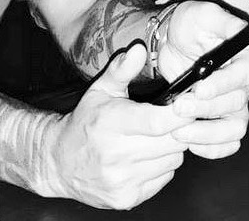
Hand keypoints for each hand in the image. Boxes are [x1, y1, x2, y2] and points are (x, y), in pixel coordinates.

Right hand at [35, 42, 191, 208]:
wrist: (59, 163)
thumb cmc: (85, 121)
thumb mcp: (101, 89)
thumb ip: (122, 68)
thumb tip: (139, 49)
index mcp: (111, 123)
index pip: (157, 122)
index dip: (179, 113)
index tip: (190, 103)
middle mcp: (116, 155)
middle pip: (172, 142)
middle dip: (179, 128)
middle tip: (174, 118)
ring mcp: (122, 180)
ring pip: (173, 160)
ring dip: (171, 147)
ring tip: (156, 137)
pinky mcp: (127, 199)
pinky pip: (164, 178)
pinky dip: (163, 166)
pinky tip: (147, 156)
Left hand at [158, 0, 248, 158]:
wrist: (170, 40)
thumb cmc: (188, 23)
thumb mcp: (204, 15)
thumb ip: (228, 23)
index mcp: (247, 54)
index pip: (244, 75)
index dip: (222, 84)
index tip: (198, 89)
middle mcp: (246, 81)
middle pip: (237, 102)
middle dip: (206, 108)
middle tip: (178, 107)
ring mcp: (235, 102)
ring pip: (235, 127)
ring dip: (209, 133)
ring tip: (180, 130)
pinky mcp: (222, 118)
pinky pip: (228, 142)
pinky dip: (212, 148)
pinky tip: (190, 141)